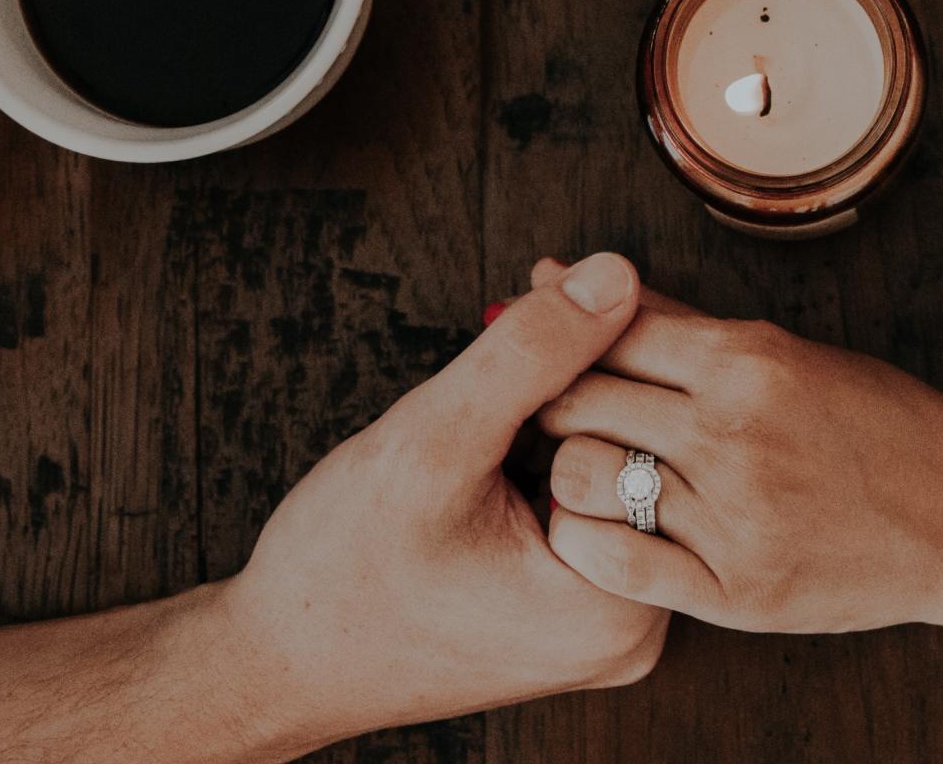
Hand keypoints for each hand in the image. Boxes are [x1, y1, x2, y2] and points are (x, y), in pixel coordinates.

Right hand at [207, 255, 667, 748]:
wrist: (284, 665)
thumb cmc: (341, 573)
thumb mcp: (432, 443)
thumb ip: (531, 356)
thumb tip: (617, 277)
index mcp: (620, 604)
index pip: (658, 431)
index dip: (608, 338)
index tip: (552, 280)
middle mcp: (635, 627)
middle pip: (647, 450)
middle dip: (594, 360)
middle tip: (536, 289)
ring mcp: (609, 626)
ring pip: (619, 470)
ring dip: (574, 398)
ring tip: (516, 349)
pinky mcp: (578, 616)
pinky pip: (593, 504)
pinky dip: (558, 443)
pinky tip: (514, 408)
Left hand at [533, 294, 942, 633]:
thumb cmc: (879, 425)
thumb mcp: (785, 352)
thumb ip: (674, 321)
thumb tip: (567, 274)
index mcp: (748, 361)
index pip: (607, 331)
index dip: (558, 338)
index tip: (545, 350)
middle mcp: (734, 433)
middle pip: (577, 400)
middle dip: (550, 401)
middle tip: (552, 413)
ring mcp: (734, 516)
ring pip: (580, 478)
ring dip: (568, 471)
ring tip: (587, 472)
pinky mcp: (736, 590)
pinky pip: (613, 563)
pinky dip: (587, 541)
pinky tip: (604, 529)